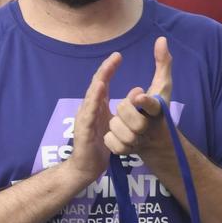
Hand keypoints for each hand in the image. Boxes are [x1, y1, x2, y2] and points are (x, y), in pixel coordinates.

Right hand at [62, 52, 121, 188]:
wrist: (86, 166)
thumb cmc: (100, 145)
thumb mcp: (114, 123)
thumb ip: (124, 108)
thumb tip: (137, 93)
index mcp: (97, 106)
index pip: (102, 83)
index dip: (109, 69)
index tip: (118, 56)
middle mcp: (89, 109)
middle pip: (96, 86)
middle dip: (104, 71)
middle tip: (115, 57)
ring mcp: (84, 119)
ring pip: (91, 99)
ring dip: (98, 86)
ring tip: (105, 73)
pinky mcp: (84, 131)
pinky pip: (89, 116)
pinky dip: (93, 104)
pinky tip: (98, 95)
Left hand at [105, 37, 173, 160]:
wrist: (155, 143)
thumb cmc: (157, 111)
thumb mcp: (163, 87)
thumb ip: (163, 63)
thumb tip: (162, 39)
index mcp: (158, 109)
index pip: (153, 103)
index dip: (145, 101)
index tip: (138, 95)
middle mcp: (150, 126)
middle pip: (125, 110)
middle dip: (123, 107)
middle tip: (132, 109)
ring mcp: (139, 141)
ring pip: (116, 128)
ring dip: (116, 126)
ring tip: (125, 127)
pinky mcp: (128, 152)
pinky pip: (112, 143)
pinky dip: (111, 140)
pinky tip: (119, 139)